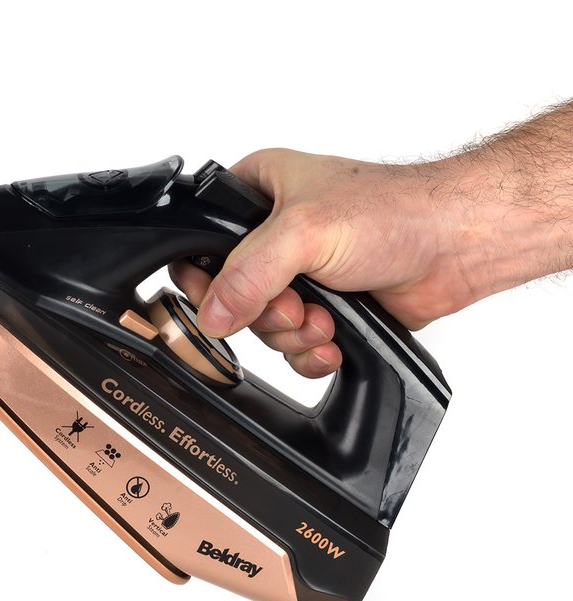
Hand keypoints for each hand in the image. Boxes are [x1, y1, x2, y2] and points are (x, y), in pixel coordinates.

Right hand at [170, 148, 476, 376]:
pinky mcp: (322, 307)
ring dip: (293, 335)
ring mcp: (299, 274)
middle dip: (264, 314)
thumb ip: (248, 275)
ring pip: (263, 327)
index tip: (225, 300)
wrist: (453, 245)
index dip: (204, 279)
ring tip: (324, 319)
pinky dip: (310, 353)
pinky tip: (332, 341)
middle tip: (295, 305)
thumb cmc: (393, 211)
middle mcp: (274, 234)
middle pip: (231, 296)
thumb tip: (211, 314)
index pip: (200, 242)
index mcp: (258, 193)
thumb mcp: (303, 233)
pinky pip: (293, 347)